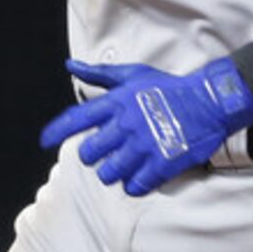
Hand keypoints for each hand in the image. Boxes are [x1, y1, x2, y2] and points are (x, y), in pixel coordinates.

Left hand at [38, 55, 252, 196]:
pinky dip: (134, 185)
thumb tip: (71, 65)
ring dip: (114, 173)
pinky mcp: (161, 164)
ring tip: (126, 164)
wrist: (208, 102)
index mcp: (116, 103)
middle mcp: (125, 125)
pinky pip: (134, 186)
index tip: (43, 142)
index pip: (75, 119)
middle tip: (109, 152)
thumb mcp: (133, 74)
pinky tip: (141, 176)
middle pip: (89, 154)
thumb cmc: (168, 88)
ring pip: (108, 174)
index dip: (55, 132)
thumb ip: (99, 74)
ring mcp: (143, 146)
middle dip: (94, 156)